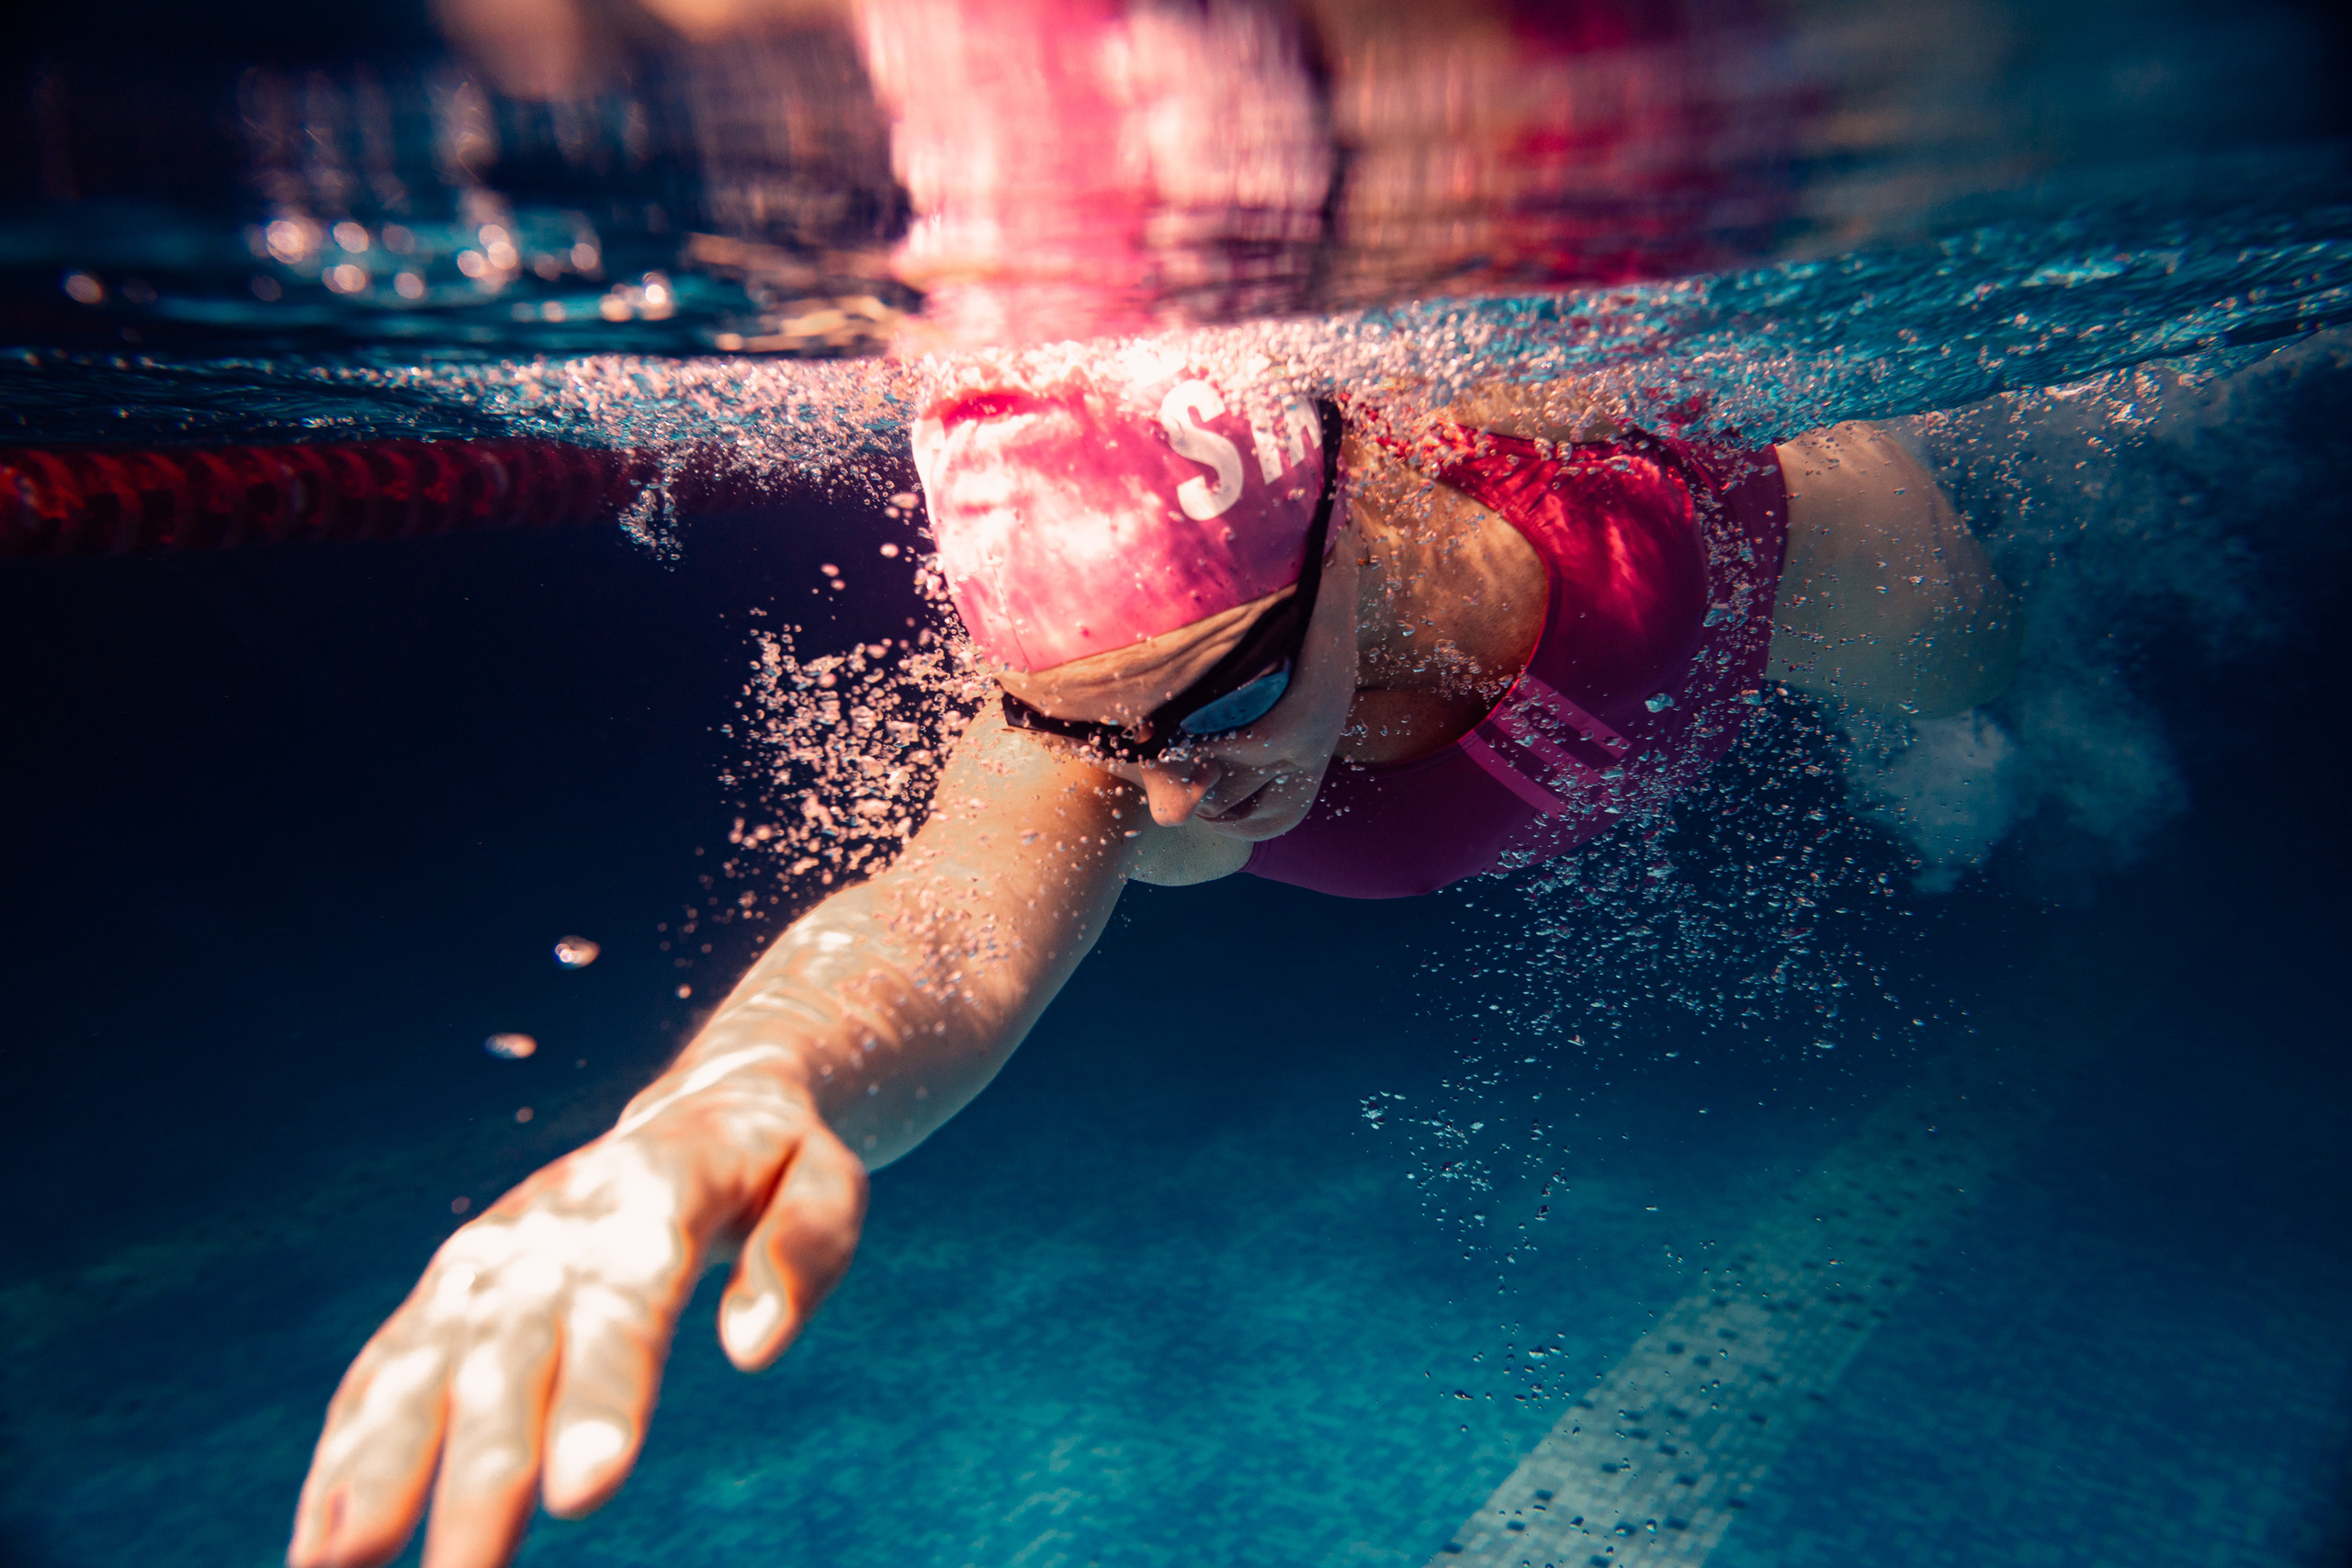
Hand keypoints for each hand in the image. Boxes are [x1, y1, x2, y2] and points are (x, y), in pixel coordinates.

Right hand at [288, 1053, 867, 1567]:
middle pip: (508, 1361)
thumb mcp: (820, 1175)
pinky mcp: (448, 1294)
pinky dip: (346, 1455)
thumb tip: (757, 1344)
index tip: (586, 1495)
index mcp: (646, 1201)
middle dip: (480, 1476)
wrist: (698, 1105)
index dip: (601, 1399)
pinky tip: (319, 1544)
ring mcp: (484, 1265)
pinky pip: (383, 1373)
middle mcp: (547, 1235)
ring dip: (372, 1471)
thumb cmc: (768, 1162)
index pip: (621, 1309)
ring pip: (419, 1369)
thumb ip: (804, 1245)